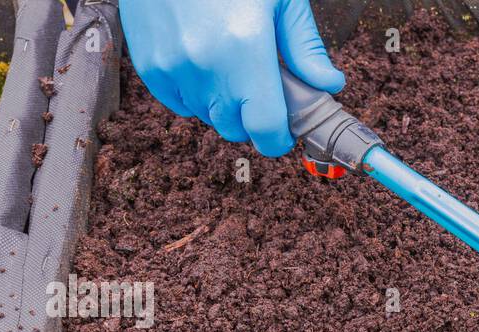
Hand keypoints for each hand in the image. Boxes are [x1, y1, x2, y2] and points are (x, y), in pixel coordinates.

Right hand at [119, 0, 345, 155]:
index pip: (265, 129)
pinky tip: (202, 60)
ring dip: (222, 103)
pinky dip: (193, 93)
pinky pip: (179, 103)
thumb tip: (329, 83)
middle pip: (236, 129)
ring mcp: (172, 68)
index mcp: (246, 50)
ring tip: (229, 63)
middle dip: (252, 117)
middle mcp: (206, 66)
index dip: (279, 137)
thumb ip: (304, 46)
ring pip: (207, 117)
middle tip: (260, 86)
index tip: (284, 130)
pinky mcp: (149, 65)